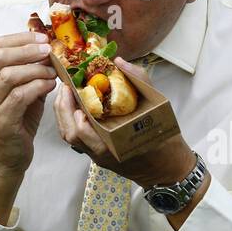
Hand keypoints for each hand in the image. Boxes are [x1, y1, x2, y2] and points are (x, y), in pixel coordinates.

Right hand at [0, 31, 57, 177]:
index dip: (20, 38)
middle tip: (49, 49)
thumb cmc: (16, 123)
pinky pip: (19, 96)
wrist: (5, 158)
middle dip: (27, 49)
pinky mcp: (1, 121)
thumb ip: (31, 73)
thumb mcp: (22, 93)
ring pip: (9, 75)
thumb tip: (50, 51)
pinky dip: (37, 87)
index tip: (42, 37)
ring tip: (52, 71)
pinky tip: (50, 86)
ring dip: (35, 69)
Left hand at [53, 58, 196, 189]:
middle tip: (66, 87)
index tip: (73, 90)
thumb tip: (119, 62)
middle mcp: (101, 153)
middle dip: (63, 109)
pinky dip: (70, 121)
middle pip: (71, 134)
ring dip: (64, 115)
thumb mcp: (157, 106)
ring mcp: (97, 156)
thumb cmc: (165, 139)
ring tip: (67, 93)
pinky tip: (74, 105)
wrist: (168, 168)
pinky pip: (77, 139)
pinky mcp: (96, 154)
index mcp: (115, 144)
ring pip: (71, 137)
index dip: (74, 112)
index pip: (83, 131)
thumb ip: (138, 81)